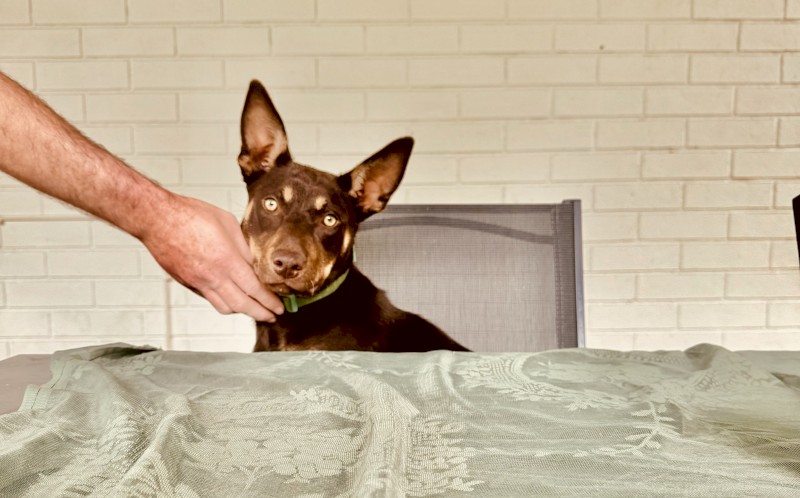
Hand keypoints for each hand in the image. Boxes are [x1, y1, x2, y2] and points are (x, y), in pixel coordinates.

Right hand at [140, 195, 283, 321]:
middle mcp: (212, 276)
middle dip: (260, 313)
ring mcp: (198, 282)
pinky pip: (210, 299)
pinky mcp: (187, 283)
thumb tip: (254, 262)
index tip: (279, 306)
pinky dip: (224, 301)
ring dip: (242, 311)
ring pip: (224, 307)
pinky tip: (231, 295)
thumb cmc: (189, 215)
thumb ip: (243, 246)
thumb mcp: (227, 223)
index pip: (254, 289)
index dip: (269, 301)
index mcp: (226, 260)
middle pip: (242, 306)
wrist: (156, 218)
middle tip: (272, 315)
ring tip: (254, 309)